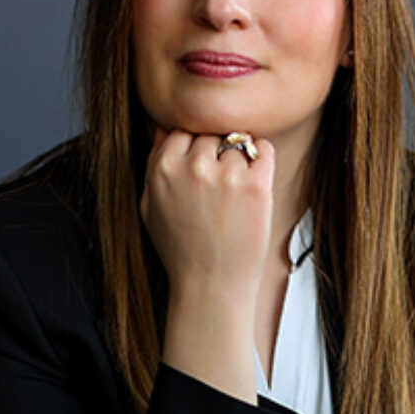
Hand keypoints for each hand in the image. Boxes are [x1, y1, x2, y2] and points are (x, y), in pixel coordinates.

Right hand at [140, 127, 276, 296]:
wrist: (211, 287)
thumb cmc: (181, 250)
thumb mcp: (150, 208)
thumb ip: (153, 164)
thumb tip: (162, 127)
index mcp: (163, 169)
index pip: (182, 129)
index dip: (193, 149)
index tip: (200, 170)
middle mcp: (194, 167)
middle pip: (211, 133)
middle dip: (216, 153)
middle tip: (220, 185)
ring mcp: (226, 175)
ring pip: (237, 141)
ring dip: (240, 159)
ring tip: (235, 192)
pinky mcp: (256, 185)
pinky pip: (264, 149)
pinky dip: (263, 160)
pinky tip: (254, 184)